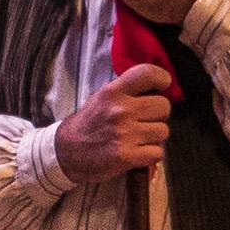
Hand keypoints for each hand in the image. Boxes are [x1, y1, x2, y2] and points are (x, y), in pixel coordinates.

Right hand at [50, 62, 177, 183]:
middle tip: (144, 121)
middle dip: (157, 115)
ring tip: (138, 138)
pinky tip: (137, 152)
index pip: (147, 74)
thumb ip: (126, 92)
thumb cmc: (88, 125)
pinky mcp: (127, 156)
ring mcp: (125, 134)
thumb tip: (156, 90)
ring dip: (154, 137)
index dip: (161, 78)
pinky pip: (157, 152)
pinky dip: (150, 154)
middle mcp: (120, 110)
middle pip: (163, 106)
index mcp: (112, 92)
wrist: (65, 152)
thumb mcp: (101, 99)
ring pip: (163, 131)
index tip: (163, 85)